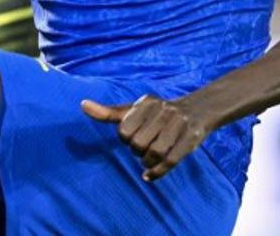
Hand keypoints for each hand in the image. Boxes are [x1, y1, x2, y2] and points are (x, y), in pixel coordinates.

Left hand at [80, 95, 212, 180]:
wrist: (197, 110)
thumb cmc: (157, 113)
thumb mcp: (134, 110)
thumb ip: (108, 112)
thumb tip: (82, 105)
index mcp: (146, 102)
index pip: (124, 130)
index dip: (124, 139)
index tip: (131, 138)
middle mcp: (163, 111)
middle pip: (139, 144)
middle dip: (137, 151)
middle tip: (141, 149)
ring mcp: (179, 125)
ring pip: (156, 153)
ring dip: (147, 162)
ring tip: (147, 160)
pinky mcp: (191, 140)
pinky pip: (171, 162)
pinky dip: (157, 173)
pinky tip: (148, 177)